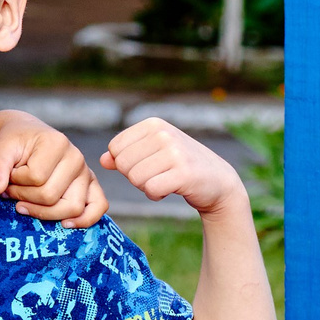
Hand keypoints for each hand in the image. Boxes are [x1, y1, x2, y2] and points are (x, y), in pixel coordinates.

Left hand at [0, 110, 106, 226]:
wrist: (27, 135)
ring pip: (71, 207)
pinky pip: (98, 206)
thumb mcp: (2, 148)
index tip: (8, 176)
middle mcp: (76, 158)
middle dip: (24, 198)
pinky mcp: (91, 185)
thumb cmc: (16, 142)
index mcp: (57, 143)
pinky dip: (85, 219)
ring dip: (43, 212)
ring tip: (25, 204)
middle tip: (11, 190)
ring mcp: (86, 173)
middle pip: (50, 196)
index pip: (36, 178)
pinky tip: (65, 224)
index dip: (16, 182)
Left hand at [103, 117, 246, 215]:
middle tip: (158, 174)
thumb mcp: (152, 153)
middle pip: (123, 164)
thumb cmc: (179, 166)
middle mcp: (164, 133)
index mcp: (153, 124)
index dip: (127, 163)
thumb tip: (102, 160)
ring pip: (135, 178)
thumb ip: (124, 155)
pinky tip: (172, 189)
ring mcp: (175, 152)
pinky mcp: (184, 173)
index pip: (115, 148)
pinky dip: (156, 195)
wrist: (218, 181)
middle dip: (136, 176)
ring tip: (166, 179)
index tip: (148, 163)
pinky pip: (151, 190)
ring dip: (147, 186)